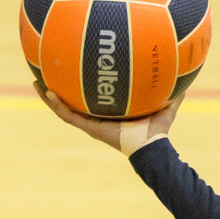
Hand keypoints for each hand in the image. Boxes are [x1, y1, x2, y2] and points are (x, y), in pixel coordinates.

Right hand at [35, 81, 181, 155]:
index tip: (73, 71)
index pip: (90, 98)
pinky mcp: (90, 129)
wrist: (153, 147)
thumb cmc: (159, 130)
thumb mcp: (164, 104)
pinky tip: (47, 92)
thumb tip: (183, 71)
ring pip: (63, 109)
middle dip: (59, 89)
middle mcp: (96, 118)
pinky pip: (68, 115)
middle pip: (72, 102)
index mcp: (108, 113)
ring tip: (36, 82)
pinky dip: (57, 105)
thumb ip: (171, 90)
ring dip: (49, 97)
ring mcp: (91, 124)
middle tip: (47, 74)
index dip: (81, 86)